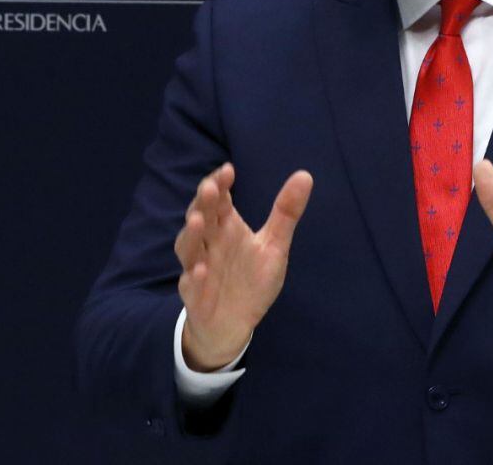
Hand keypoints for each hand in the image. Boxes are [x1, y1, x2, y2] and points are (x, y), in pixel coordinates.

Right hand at [175, 163, 312, 371]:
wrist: (233, 324)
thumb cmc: (250, 279)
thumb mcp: (273, 245)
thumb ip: (286, 212)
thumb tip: (305, 175)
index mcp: (225, 227)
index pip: (219, 199)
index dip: (221, 183)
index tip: (228, 170)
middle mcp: (209, 243)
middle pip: (201, 217)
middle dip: (203, 202)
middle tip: (211, 188)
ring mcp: (198, 267)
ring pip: (187, 247)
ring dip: (191, 234)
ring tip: (197, 221)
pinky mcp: (195, 295)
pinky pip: (189, 285)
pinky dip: (192, 277)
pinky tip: (199, 270)